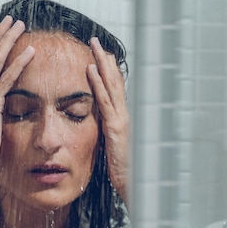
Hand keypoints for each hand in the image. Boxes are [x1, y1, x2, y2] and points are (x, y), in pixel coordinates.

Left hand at [87, 37, 129, 205]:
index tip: (102, 55)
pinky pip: (105, 102)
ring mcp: (122, 120)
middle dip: (105, 60)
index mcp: (124, 120)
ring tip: (93, 46)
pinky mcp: (115, 128)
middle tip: (96, 41)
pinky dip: (98, 84)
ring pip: (111, 86)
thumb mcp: (115, 150)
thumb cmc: (127, 173)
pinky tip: (91, 70)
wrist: (136, 187)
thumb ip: (112, 136)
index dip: (110, 71)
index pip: (117, 90)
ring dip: (101, 64)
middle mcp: (125, 115)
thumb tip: (105, 129)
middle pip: (115, 81)